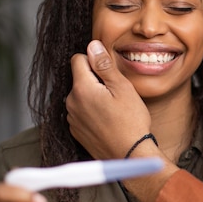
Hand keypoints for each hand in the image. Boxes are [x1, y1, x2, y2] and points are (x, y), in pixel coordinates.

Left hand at [66, 40, 151, 159]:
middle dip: (95, 80)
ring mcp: (72, 118)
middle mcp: (71, 102)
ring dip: (93, 96)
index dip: (95, 61)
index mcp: (82, 89)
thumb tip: (93, 46)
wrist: (129, 155)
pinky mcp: (76, 131)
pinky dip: (92, 112)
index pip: (77, 59)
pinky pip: (81, 112)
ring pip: (80, 96)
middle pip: (79, 78)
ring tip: (113, 109)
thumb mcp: (122, 88)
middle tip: (116, 93)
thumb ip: (105, 65)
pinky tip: (108, 120)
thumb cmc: (130, 122)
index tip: (109, 72)